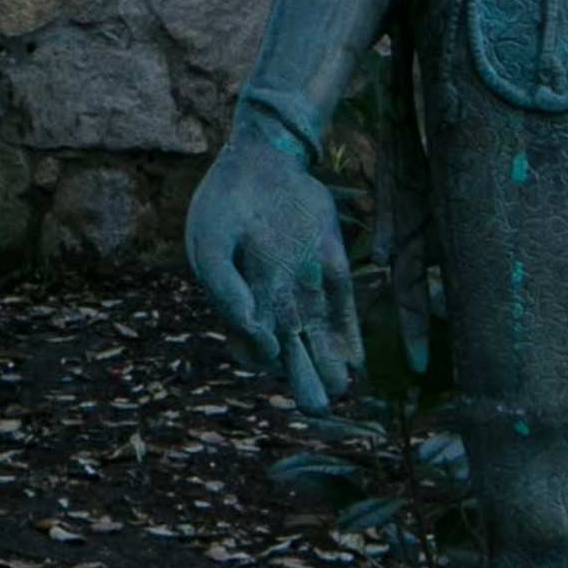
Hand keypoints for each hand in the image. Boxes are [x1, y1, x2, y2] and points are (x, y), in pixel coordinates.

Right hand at [186, 123, 361, 414]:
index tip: (271, 350)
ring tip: (339, 389)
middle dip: (304, 383)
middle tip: (317, 407)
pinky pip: (344, 310)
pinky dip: (350, 337)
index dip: (259, 356)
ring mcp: (306, 288)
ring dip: (329, 367)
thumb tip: (256, 333)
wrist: (263, 161)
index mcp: (242, 302)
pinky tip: (356, 360)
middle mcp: (275, 303)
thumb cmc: (226, 204)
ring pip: (320, 340)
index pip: (251, 348)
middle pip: (291, 355)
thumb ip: (226, 290)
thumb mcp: (211, 242)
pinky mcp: (332, 268)